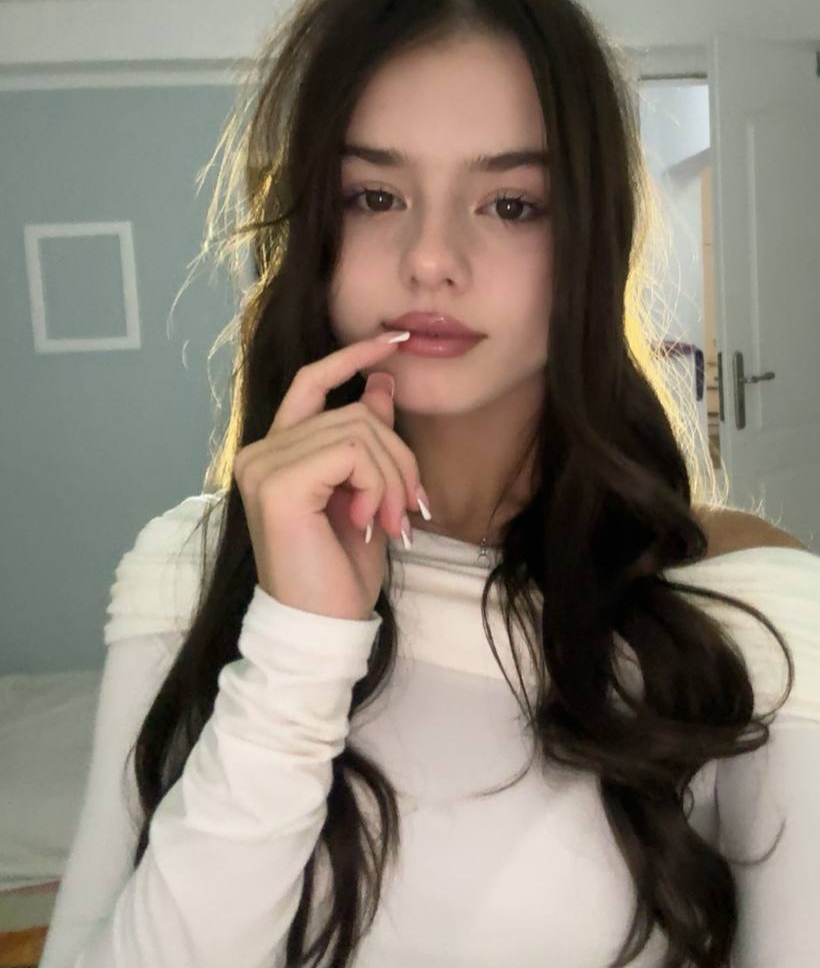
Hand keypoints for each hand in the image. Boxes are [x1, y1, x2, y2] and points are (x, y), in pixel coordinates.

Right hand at [233, 331, 421, 619]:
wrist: (322, 625)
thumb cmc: (340, 570)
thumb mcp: (366, 493)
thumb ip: (367, 439)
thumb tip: (382, 382)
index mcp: (276, 452)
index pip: (311, 381)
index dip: (352, 358)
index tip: (393, 342)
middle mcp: (259, 452)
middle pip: (354, 412)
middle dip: (399, 457)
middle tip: (412, 509)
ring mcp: (263, 465)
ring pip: (360, 431)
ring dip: (394, 478)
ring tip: (395, 521)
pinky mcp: (278, 484)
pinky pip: (353, 452)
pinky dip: (379, 485)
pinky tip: (371, 520)